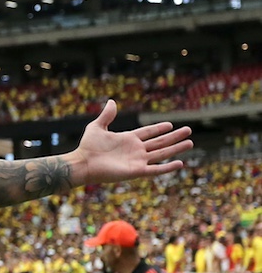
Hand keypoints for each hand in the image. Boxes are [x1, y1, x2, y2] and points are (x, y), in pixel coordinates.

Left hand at [68, 101, 191, 184]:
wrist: (83, 163)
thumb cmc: (87, 147)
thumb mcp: (97, 127)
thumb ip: (106, 115)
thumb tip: (112, 101)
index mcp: (127, 139)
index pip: (148, 132)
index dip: (159, 128)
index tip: (170, 124)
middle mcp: (135, 150)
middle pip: (159, 142)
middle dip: (174, 137)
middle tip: (188, 130)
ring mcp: (137, 161)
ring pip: (162, 153)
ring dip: (176, 148)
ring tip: (190, 143)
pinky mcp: (136, 171)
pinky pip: (156, 169)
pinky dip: (168, 167)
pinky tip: (180, 163)